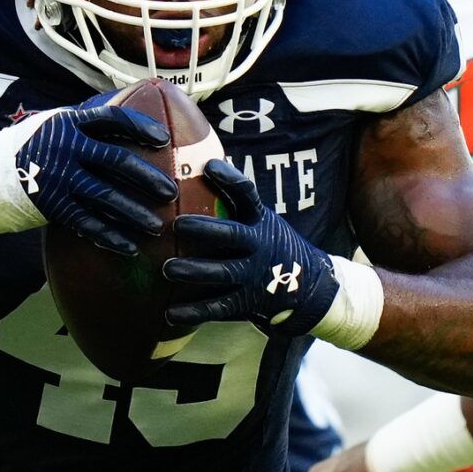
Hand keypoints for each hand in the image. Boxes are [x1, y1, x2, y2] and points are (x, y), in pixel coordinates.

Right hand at [10, 99, 176, 256]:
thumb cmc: (39, 147)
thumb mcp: (59, 126)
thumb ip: (90, 127)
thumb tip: (137, 126)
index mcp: (71, 123)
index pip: (112, 118)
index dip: (140, 126)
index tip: (164, 138)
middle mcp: (67, 148)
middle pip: (116, 159)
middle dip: (147, 176)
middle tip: (170, 192)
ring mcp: (59, 177)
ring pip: (106, 196)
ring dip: (134, 213)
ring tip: (157, 226)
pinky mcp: (53, 205)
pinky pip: (87, 223)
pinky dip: (110, 236)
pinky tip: (130, 247)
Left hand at [162, 159, 337, 334]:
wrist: (304, 285)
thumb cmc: (265, 242)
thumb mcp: (258, 217)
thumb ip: (233, 198)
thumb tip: (196, 159)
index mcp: (259, 219)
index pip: (247, 194)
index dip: (229, 179)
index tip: (209, 166)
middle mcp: (259, 246)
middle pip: (232, 235)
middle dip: (205, 230)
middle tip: (177, 224)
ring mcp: (253, 276)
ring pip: (223, 273)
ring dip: (195, 271)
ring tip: (168, 269)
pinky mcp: (246, 302)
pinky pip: (218, 307)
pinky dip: (194, 311)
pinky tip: (170, 312)